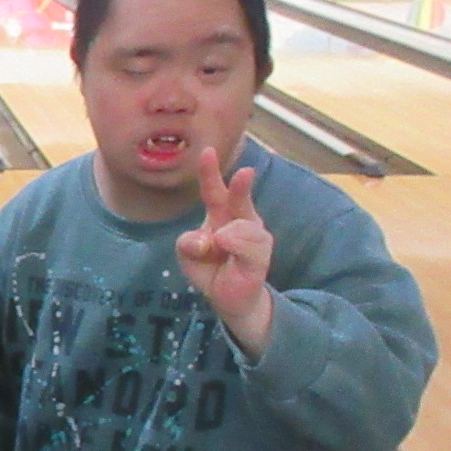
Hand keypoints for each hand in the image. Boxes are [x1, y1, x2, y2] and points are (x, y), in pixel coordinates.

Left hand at [175, 146, 274, 357]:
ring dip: (226, 236)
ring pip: (242, 225)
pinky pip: (249, 243)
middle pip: (239, 199)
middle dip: (241, 186)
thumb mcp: (189, 255)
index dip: (210, 172)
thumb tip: (208, 239)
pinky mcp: (261, 254)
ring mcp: (254, 236)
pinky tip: (226, 248)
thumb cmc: (210, 269)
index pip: (214, 190)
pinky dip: (235, 244)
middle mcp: (240, 220)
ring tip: (218, 246)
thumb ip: (188, 243)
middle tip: (245, 173)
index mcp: (221, 215)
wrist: (230, 299)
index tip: (206, 151)